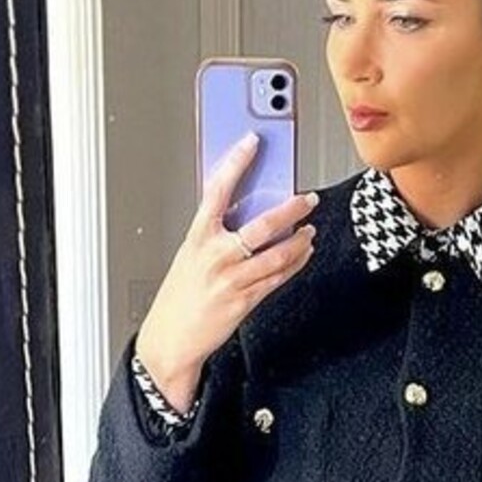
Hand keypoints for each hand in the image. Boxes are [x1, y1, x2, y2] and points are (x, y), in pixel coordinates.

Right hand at [134, 133, 318, 407]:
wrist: (171, 340)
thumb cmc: (180, 297)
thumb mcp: (190, 256)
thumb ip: (215, 233)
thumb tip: (246, 209)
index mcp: (198, 237)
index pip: (217, 190)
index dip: (235, 162)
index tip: (251, 141)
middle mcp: (216, 256)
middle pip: (261, 224)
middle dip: (290, 209)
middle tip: (307, 198)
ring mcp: (232, 279)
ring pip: (276, 254)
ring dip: (299, 240)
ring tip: (310, 229)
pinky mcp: (244, 301)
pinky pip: (277, 278)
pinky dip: (294, 263)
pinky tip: (303, 254)